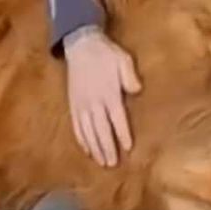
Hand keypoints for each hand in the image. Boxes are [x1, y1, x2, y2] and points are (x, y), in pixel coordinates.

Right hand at [63, 26, 141, 166]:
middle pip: (101, 129)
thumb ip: (130, 76)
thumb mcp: (123, 59)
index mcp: (108, 92)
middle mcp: (94, 102)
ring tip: (101, 162)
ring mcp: (81, 104)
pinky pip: (77, 125)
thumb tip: (137, 90)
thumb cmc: (105, 53)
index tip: (127, 148)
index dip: (122, 134)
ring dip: (95, 147)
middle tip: (112, 164)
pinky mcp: (73, 104)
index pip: (117, 118)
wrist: (80, 45)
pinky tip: (86, 149)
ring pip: (88, 131)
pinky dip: (81, 139)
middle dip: (107, 147)